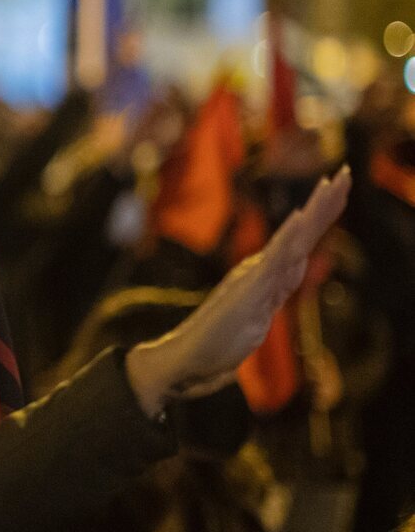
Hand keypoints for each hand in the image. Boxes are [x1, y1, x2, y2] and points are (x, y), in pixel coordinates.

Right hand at [125, 166, 350, 417]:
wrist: (186, 358)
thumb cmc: (217, 344)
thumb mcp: (255, 320)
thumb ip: (270, 295)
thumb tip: (287, 277)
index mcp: (264, 276)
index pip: (299, 243)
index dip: (319, 217)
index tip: (338, 189)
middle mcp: (259, 270)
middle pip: (300, 234)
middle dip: (324, 205)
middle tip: (345, 174)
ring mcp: (254, 277)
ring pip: (291, 239)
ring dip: (313, 212)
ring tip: (332, 185)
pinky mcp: (249, 288)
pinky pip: (273, 258)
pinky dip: (288, 237)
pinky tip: (300, 219)